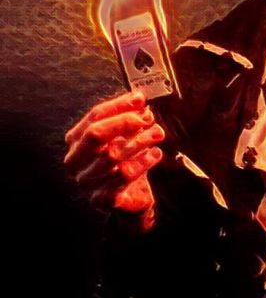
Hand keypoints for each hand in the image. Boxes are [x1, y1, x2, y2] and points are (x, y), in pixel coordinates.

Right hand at [64, 90, 165, 230]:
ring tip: (157, 133)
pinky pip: (124, 175)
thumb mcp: (125, 138)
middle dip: (124, 122)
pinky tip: (155, 154)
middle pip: (96, 134)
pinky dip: (143, 162)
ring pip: (112, 154)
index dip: (118, 106)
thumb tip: (139, 102)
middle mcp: (75, 161)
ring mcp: (86, 181)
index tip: (140, 99)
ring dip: (139, 140)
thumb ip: (128, 119)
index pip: (94, 117)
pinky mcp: (101, 198)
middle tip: (147, 118)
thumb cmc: (125, 163)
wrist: (130, 198)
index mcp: (75, 141)